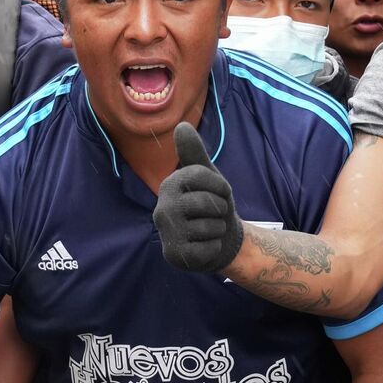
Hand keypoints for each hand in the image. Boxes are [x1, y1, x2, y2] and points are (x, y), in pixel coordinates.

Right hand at [154, 122, 243, 272]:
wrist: (219, 241)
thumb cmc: (212, 206)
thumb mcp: (208, 178)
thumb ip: (195, 154)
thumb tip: (181, 125)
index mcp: (168, 186)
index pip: (200, 175)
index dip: (220, 185)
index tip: (221, 193)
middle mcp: (161, 209)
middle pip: (207, 202)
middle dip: (220, 209)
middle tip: (214, 215)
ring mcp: (167, 234)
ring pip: (211, 226)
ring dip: (218, 229)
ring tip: (209, 230)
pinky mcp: (175, 256)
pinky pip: (209, 248)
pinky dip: (214, 247)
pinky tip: (205, 247)